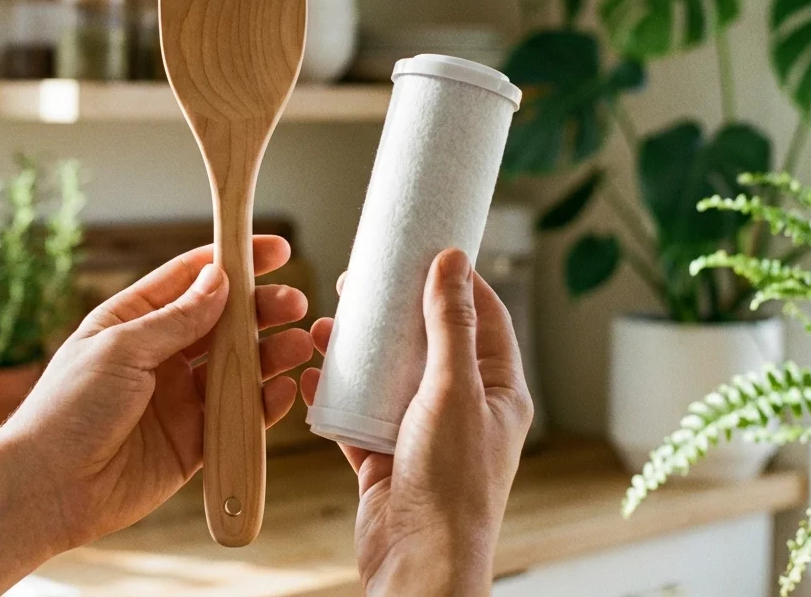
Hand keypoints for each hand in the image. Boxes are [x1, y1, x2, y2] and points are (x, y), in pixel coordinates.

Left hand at [0, 235, 313, 550]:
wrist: (47, 489)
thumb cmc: (67, 410)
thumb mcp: (121, 349)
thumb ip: (175, 319)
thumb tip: (219, 281)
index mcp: (133, 322)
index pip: (191, 280)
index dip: (233, 262)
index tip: (275, 251)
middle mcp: (159, 357)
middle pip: (222, 323)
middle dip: (260, 310)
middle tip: (293, 303)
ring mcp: (177, 399)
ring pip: (235, 368)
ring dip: (268, 355)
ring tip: (299, 344)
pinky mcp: (192, 442)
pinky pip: (235, 417)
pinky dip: (262, 404)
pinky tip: (282, 389)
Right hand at [301, 249, 532, 596]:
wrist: (419, 562)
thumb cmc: (451, 485)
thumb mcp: (453, 390)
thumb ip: (450, 325)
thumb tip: (454, 262)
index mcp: (496, 390)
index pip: (482, 316)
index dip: (454, 279)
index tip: (424, 248)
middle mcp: (462, 408)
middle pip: (428, 341)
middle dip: (396, 310)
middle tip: (363, 281)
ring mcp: (421, 432)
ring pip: (389, 376)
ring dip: (360, 350)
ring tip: (330, 322)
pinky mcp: (384, 456)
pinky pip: (357, 414)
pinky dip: (336, 394)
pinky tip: (314, 373)